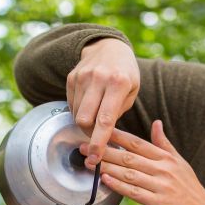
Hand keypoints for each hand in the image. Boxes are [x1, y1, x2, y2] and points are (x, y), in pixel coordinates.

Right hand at [66, 38, 139, 164]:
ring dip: (85, 123)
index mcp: (118, 83)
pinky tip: (89, 104)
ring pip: (77, 114)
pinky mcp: (71, 78)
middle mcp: (98, 79)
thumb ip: (118, 112)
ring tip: (95, 116)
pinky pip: (71, 105)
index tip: (95, 158)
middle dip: (89, 134)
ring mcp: (82, 77)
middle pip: (85, 120)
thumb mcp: (132, 90)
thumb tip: (104, 136)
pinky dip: (79, 111)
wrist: (108, 47)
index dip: (98, 142)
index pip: (105, 120)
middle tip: (96, 139)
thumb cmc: (125, 73)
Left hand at [84, 120, 204, 204]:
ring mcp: (160, 186)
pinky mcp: (158, 203)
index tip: (98, 130)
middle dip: (104, 150)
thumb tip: (156, 123)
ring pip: (129, 173)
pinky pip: (134, 192)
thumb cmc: (189, 189)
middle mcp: (163, 169)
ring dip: (107, 167)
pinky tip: (105, 180)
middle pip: (129, 156)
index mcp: (166, 158)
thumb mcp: (180, 162)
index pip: (137, 143)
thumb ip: (164, 144)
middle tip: (85, 147)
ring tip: (90, 163)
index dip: (116, 136)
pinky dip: (118, 185)